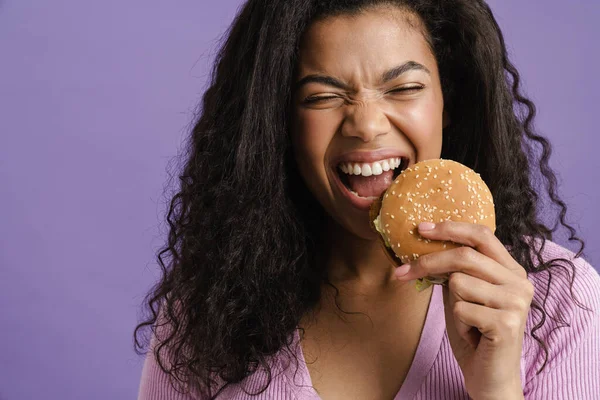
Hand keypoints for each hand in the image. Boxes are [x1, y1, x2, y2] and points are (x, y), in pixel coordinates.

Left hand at [394, 221, 531, 399]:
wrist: (490, 377)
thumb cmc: (474, 333)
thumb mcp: (461, 294)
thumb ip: (454, 269)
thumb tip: (425, 241)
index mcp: (511, 270)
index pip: (482, 235)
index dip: (450, 228)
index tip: (421, 228)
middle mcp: (520, 282)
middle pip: (464, 256)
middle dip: (427, 263)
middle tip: (402, 272)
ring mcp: (516, 302)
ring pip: (459, 283)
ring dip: (452, 304)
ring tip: (467, 321)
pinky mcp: (507, 323)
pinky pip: (460, 309)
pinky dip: (458, 322)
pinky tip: (473, 334)